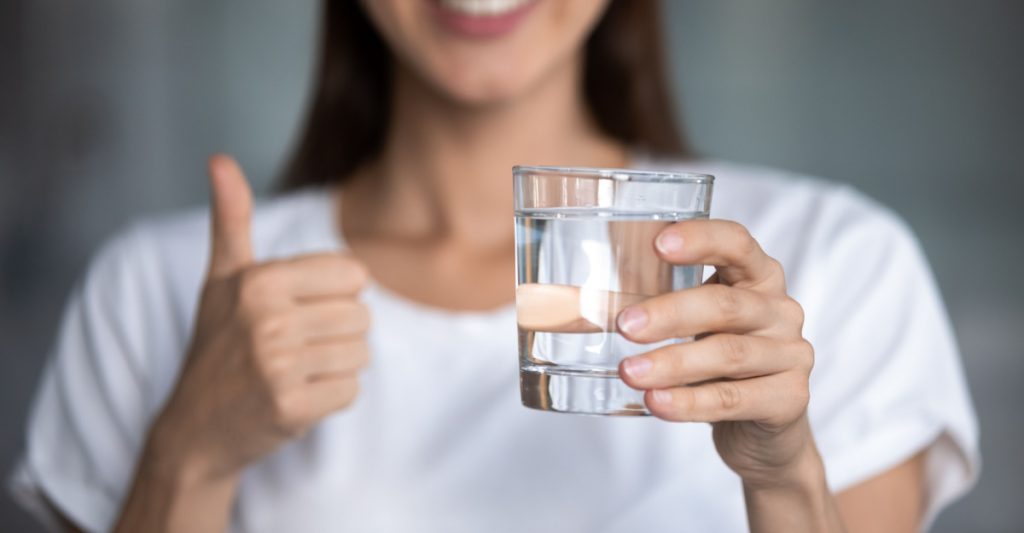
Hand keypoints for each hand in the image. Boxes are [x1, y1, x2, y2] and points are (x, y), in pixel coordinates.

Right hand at [151, 155, 370, 482]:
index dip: (337, 295)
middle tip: (296, 347)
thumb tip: (219, 158)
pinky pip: (351, 391)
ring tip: (296, 370)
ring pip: (361, 354)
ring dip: (337, 366)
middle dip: (338, 334)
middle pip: (362, 316)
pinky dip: (332, 397)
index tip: (302, 311)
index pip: (354, 275)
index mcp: (259, 280)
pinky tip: (297, 396)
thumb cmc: (217, 346)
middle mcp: (267, 319)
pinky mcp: (291, 408)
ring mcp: (278, 366)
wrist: (194, 429)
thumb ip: (231, 219)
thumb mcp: (221, 279)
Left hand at [616, 220, 815, 487]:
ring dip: (673, 363)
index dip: (701, 239)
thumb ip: (659, 308)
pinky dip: (690, 402)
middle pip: (726, 304)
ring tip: (629, 372)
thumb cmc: (717, 363)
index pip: (737, 244)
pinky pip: (734, 399)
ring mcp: (791, 354)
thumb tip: (580, 303)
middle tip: (625, 324)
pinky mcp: (790, 398)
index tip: (658, 244)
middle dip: (671, 313)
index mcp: (757, 277)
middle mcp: (780, 310)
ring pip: (728, 354)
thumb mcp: (696, 326)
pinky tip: (657, 403)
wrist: (762, 430)